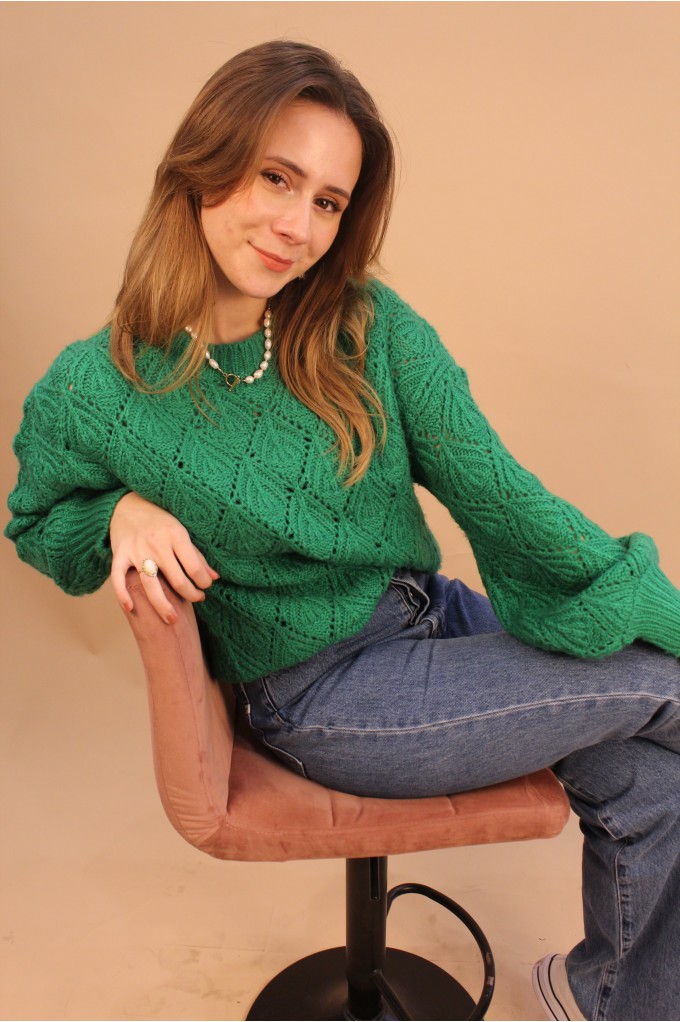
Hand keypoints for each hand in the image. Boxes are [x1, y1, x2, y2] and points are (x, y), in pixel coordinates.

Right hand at [110, 491, 218, 622]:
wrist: (128, 504)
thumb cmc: (159, 520)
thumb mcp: (181, 532)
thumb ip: (196, 556)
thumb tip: (214, 578)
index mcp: (176, 536)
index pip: (194, 568)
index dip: (203, 583)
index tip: (205, 587)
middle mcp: (157, 544)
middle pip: (176, 579)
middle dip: (190, 595)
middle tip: (197, 600)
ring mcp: (137, 550)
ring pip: (150, 584)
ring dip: (162, 605)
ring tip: (173, 620)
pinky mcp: (120, 554)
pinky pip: (118, 577)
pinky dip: (122, 594)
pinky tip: (130, 608)